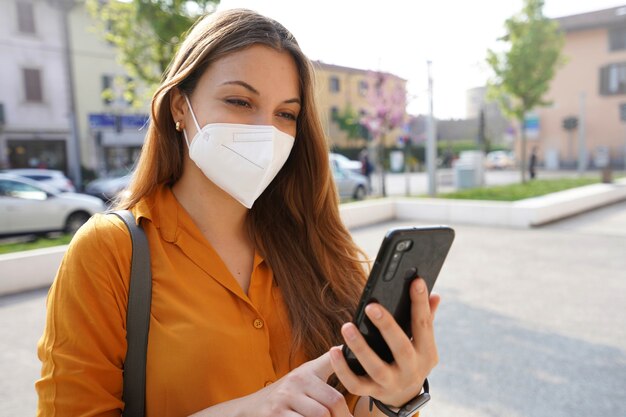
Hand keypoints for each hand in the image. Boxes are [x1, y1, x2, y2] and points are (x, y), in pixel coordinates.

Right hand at [246, 351, 352, 416]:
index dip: (349, 375)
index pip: (336, 371)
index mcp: (307, 371)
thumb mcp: (304, 374)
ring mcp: (285, 399)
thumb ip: (327, 363)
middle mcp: (296, 382)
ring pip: (321, 415)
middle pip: (333, 402)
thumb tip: (346, 348)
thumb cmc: (285, 393)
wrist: (251, 409)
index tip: (360, 397)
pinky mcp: (275, 416)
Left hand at [329, 278, 440, 406]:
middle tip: (371, 306)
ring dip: (360, 347)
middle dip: (387, 326)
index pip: (424, 326)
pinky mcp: (372, 392)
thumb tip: (434, 294)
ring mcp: (391, 383)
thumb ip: (426, 319)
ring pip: (375, 367)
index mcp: (426, 353)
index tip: (415, 281)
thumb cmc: (411, 358)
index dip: (420, 304)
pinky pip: (356, 384)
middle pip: (401, 348)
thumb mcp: (423, 343)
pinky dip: (343, 369)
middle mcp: (411, 370)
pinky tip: (334, 350)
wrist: (404, 397)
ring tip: (347, 326)